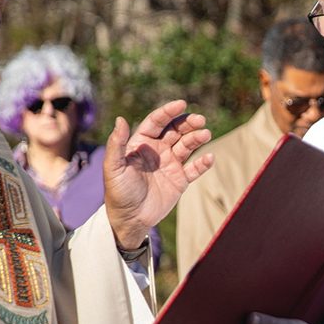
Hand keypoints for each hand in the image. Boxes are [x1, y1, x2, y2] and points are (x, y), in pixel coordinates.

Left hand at [101, 100, 213, 252]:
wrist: (130, 219)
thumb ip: (117, 144)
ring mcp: (170, 165)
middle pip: (175, 130)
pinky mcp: (179, 180)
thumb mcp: (113, 168)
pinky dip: (203, 163)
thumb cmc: (118, 193)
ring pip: (187, 145)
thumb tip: (120, 119)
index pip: (157, 122)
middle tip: (200, 120)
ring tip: (205, 134)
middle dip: (188, 123)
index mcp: (141, 143)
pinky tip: (209, 157)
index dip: (168, 112)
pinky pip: (194, 169)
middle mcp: (157, 151)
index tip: (181, 104)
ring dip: (197, 138)